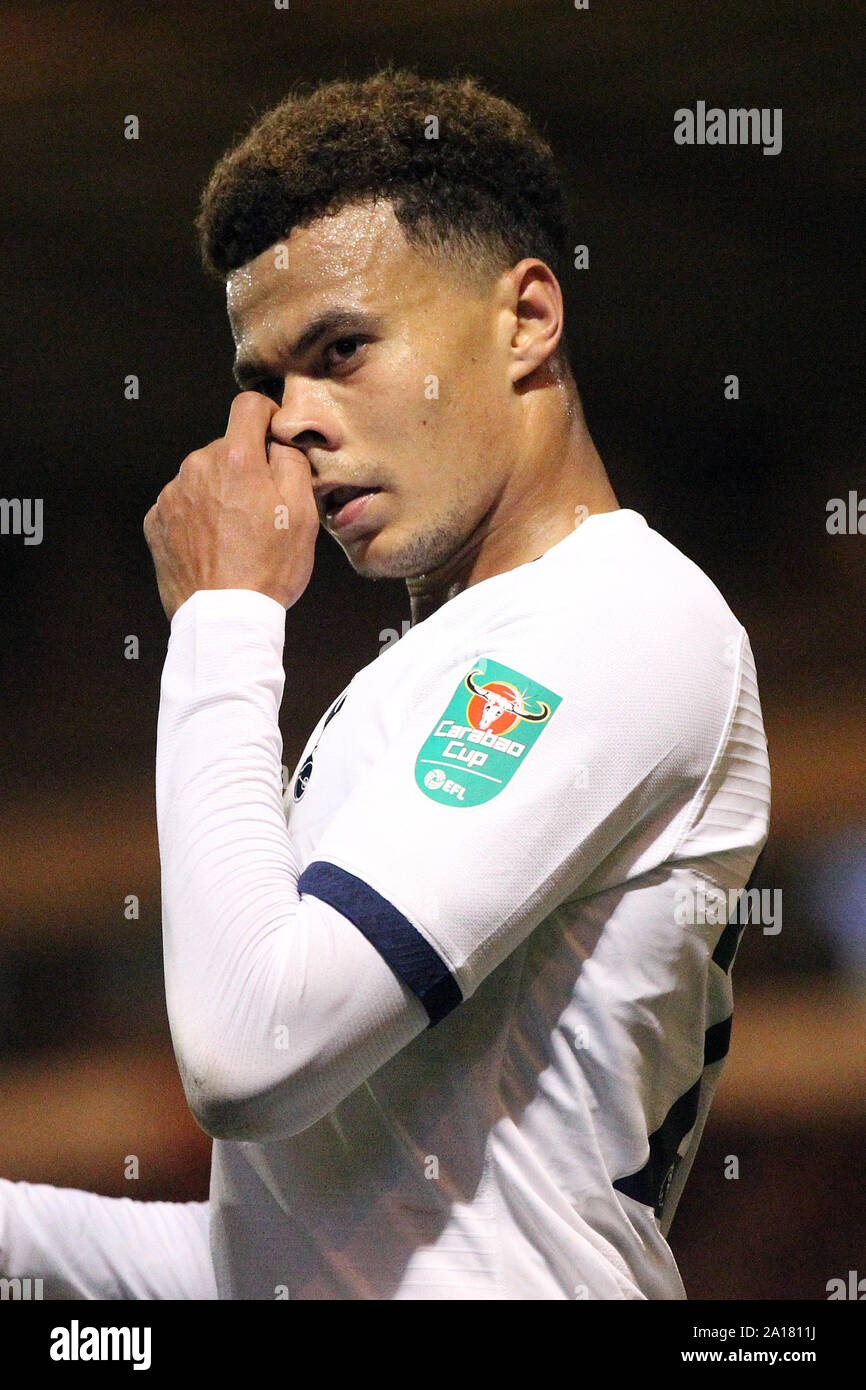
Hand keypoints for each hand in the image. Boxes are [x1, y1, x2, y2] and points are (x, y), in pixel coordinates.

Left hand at [143, 392, 318, 620]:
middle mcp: (197, 466)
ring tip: (236, 534)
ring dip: (219, 492)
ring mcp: (171, 494)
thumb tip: (280, 440)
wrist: (224, 618)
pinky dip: (197, 516)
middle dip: (245, 467)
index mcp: (237, 459)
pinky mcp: (155, 521)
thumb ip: (292, 462)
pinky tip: (213, 545)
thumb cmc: (268, 568)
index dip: (268, 415)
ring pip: (203, 477)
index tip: (275, 437)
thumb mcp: (303, 513)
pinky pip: (181, 504)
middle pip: (226, 447)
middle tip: (262, 508)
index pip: (249, 406)